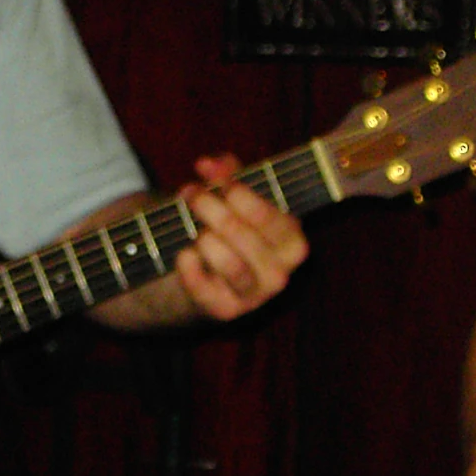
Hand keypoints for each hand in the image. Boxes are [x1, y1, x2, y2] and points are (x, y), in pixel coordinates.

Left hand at [174, 152, 308, 320]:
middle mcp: (279, 273)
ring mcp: (253, 296)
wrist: (204, 276)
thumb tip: (211, 164)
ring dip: (206, 240)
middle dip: (215, 211)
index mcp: (291, 243)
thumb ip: (226, 173)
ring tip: (195, 229)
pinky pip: (205, 289)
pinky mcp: (225, 311)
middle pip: (248, 238)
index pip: (275, 220)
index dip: (244, 197)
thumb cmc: (226, 228)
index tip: (221, 182)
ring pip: (232, 267)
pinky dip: (190, 268)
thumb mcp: (231, 197)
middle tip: (193, 195)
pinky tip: (184, 254)